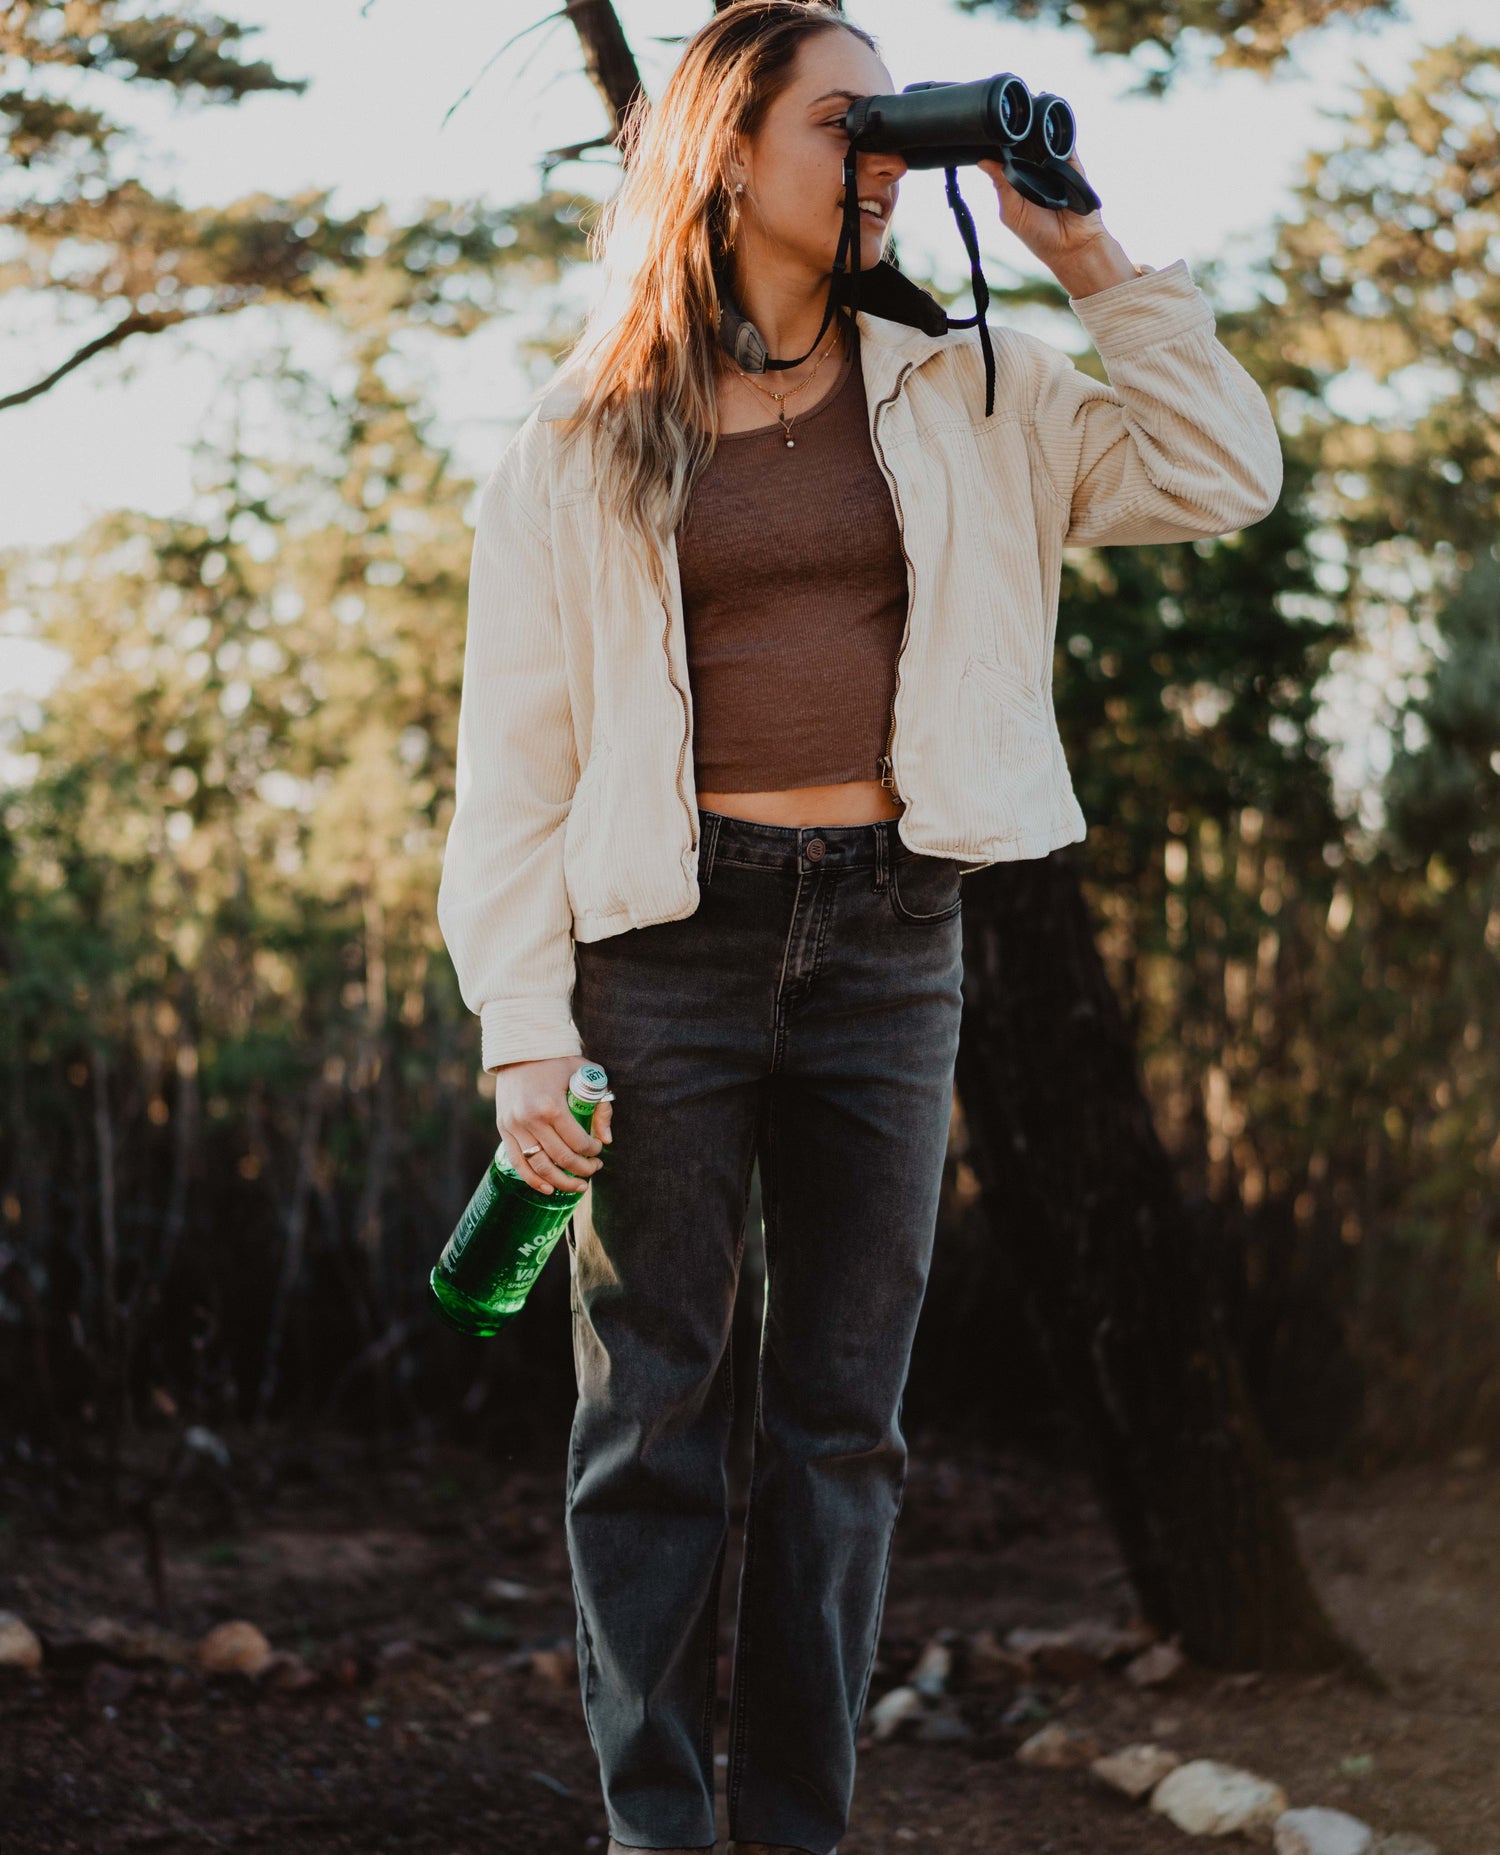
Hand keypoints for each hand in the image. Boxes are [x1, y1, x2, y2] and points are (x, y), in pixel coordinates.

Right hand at [492, 1055, 612, 1195]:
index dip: (593, 1150)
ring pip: (539, 1167)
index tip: (599, 1149)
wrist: (520, 1049)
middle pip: (561, 1158)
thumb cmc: (557, 1060)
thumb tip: (607, 1139)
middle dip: (582, 1169)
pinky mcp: (504, 1129)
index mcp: (551, 1105)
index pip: (577, 1141)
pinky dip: (533, 1180)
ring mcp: (514, 1126)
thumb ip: (601, 1105)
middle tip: (594, 1169)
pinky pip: (518, 1163)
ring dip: (561, 1182)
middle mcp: (530, 1119)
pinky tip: (549, 1189)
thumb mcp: (586, 1074)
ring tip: (577, 1186)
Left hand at [976, 145, 1117, 282]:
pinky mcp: (1072, 163)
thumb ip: (1001, 186)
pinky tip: (1051, 137)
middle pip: (1023, 145)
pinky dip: (1059, 137)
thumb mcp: (1012, 213)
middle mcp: (1034, 173)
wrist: (1074, 245)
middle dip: (1017, 138)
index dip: (998, 147)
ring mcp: (1053, 166)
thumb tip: (983, 163)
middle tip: (1012, 132)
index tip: (991, 138)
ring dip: (1037, 134)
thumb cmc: (1041, 235)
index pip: (1004, 158)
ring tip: (1031, 133)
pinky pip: (1065, 143)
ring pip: (1043, 140)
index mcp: (1016, 183)